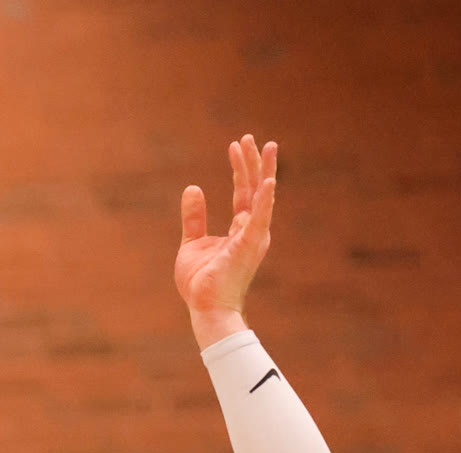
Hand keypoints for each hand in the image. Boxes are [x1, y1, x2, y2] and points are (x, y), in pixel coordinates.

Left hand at [175, 135, 276, 340]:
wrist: (204, 308)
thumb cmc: (201, 282)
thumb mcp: (192, 242)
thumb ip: (194, 216)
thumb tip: (193, 188)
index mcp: (240, 229)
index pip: (244, 192)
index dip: (240, 168)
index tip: (235, 145)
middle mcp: (251, 230)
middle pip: (254, 188)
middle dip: (253, 161)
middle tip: (251, 136)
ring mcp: (252, 237)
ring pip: (261, 197)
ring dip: (262, 171)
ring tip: (265, 146)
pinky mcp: (248, 246)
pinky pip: (259, 219)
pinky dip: (264, 200)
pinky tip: (268, 181)